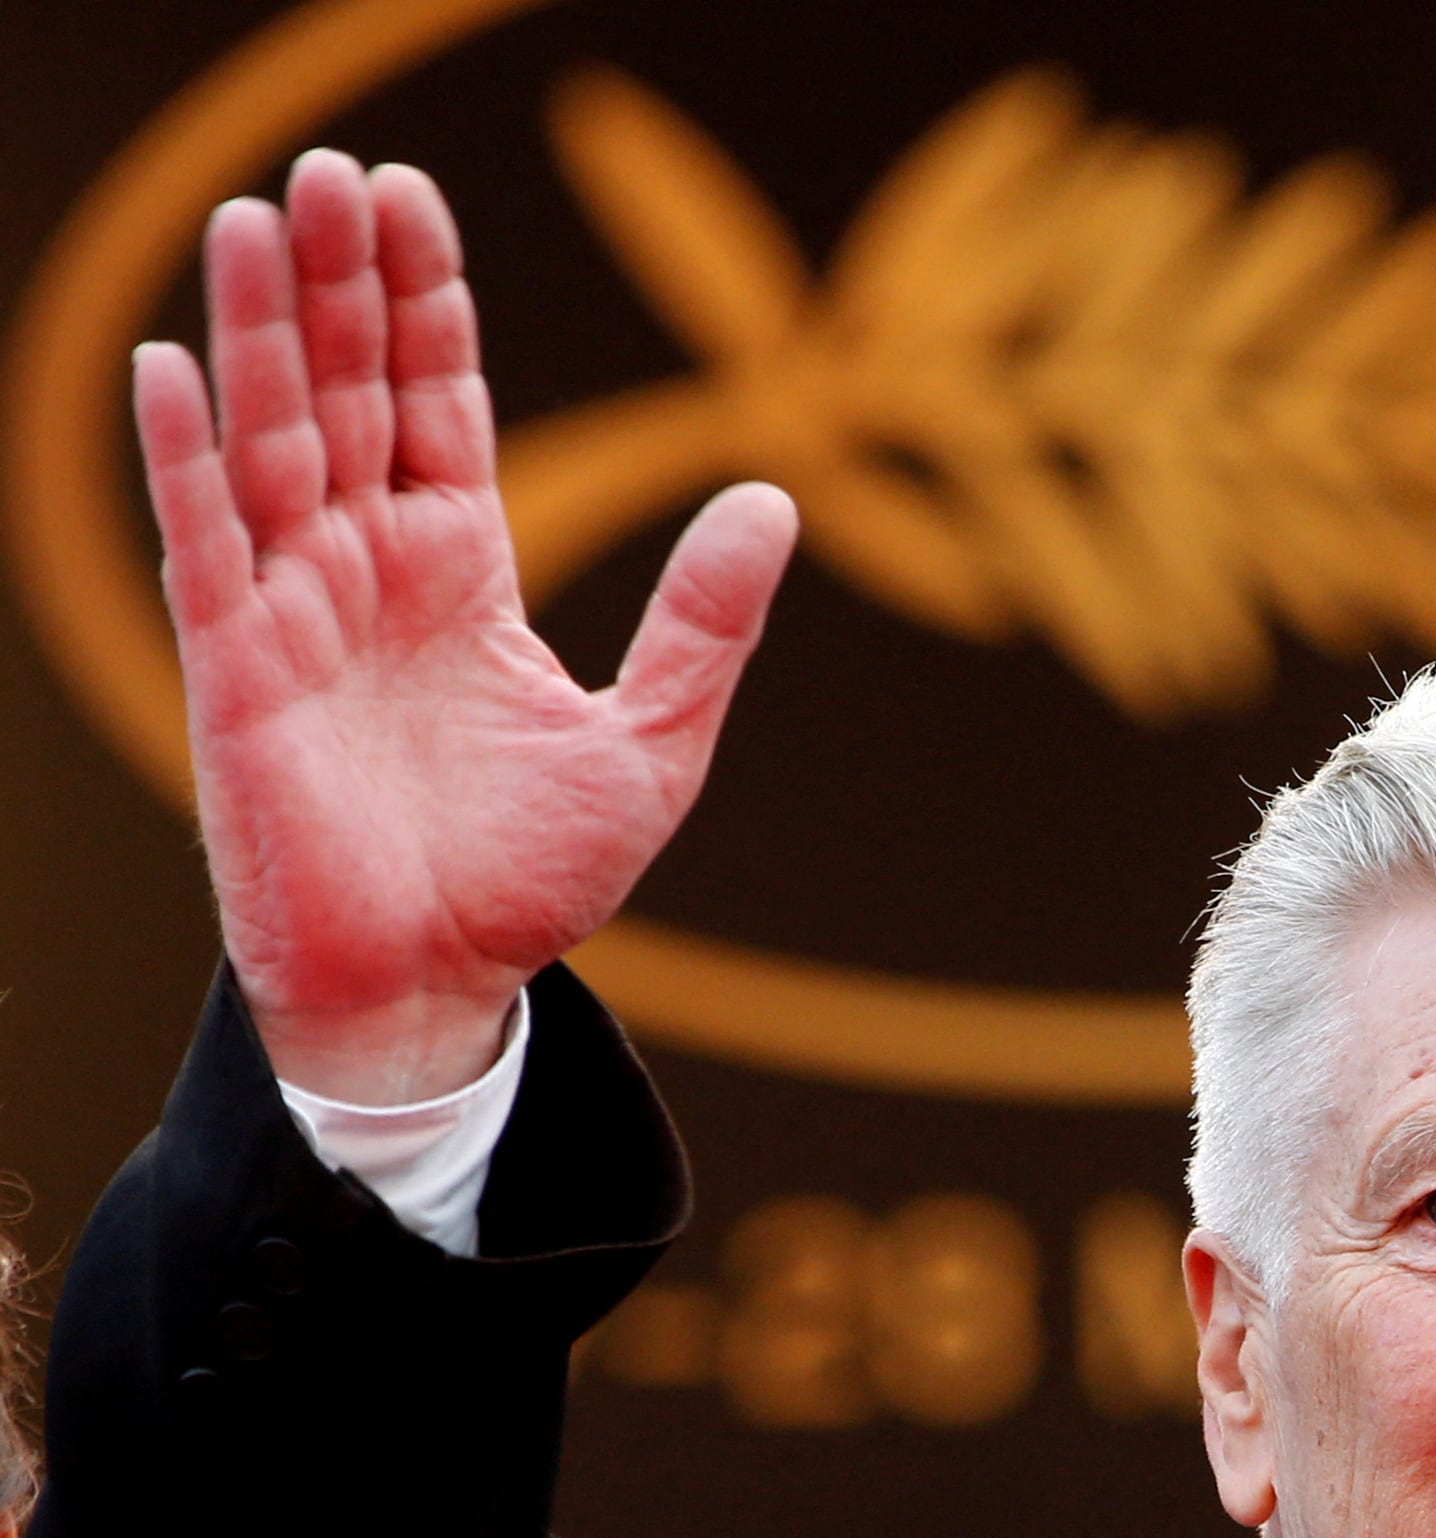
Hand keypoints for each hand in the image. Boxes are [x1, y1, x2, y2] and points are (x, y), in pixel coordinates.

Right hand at [134, 151, 796, 1102]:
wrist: (446, 989)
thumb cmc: (533, 880)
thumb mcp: (652, 740)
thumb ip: (704, 622)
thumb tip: (775, 495)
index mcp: (460, 574)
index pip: (435, 405)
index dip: (426, 304)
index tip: (415, 200)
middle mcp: (369, 573)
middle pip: (348, 394)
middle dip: (343, 283)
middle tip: (335, 167)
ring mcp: (296, 615)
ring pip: (271, 441)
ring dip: (264, 330)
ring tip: (261, 214)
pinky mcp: (239, 676)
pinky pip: (202, 547)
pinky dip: (185, 459)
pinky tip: (177, 364)